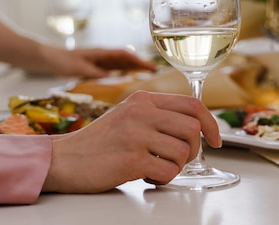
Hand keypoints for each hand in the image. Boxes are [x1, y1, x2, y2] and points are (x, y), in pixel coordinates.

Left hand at [39, 45, 156, 77]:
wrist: (47, 58)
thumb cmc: (61, 60)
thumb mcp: (78, 67)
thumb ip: (94, 72)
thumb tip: (111, 77)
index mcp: (100, 53)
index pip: (123, 55)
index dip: (137, 60)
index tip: (149, 67)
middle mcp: (103, 55)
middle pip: (126, 59)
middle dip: (140, 64)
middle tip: (155, 72)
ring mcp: (100, 61)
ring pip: (121, 64)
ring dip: (134, 68)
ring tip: (147, 76)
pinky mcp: (96, 67)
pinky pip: (114, 69)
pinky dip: (123, 73)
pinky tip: (128, 79)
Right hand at [43, 91, 221, 192]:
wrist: (63, 160)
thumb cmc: (98, 142)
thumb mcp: (128, 115)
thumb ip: (157, 115)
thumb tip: (194, 125)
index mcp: (143, 99)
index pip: (192, 104)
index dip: (211, 123)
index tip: (216, 139)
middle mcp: (141, 112)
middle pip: (193, 128)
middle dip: (194, 149)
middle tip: (180, 159)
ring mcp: (136, 134)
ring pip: (184, 151)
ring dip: (176, 166)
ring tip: (156, 167)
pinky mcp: (132, 159)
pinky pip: (169, 171)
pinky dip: (163, 179)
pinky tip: (145, 176)